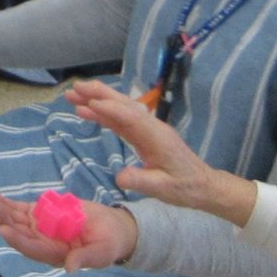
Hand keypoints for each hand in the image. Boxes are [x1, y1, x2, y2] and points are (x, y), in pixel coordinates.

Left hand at [0, 190, 138, 271]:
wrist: (112, 229)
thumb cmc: (109, 244)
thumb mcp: (102, 252)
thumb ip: (86, 258)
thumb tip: (70, 268)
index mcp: (55, 255)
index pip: (33, 249)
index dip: (18, 241)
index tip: (4, 230)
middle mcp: (42, 242)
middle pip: (18, 233)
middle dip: (4, 220)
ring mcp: (38, 228)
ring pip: (15, 220)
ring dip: (1, 209)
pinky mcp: (39, 214)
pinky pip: (19, 209)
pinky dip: (6, 203)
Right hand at [63, 80, 257, 224]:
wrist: (203, 186)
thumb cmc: (184, 188)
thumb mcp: (162, 189)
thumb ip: (141, 181)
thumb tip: (119, 177)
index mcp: (156, 137)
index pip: (131, 117)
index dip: (110, 109)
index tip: (88, 103)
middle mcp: (151, 127)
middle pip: (124, 105)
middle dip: (99, 94)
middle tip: (74, 87)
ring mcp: (147, 129)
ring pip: (120, 108)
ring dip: (98, 99)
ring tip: (73, 94)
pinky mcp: (143, 134)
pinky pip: (120, 120)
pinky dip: (103, 114)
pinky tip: (87, 111)